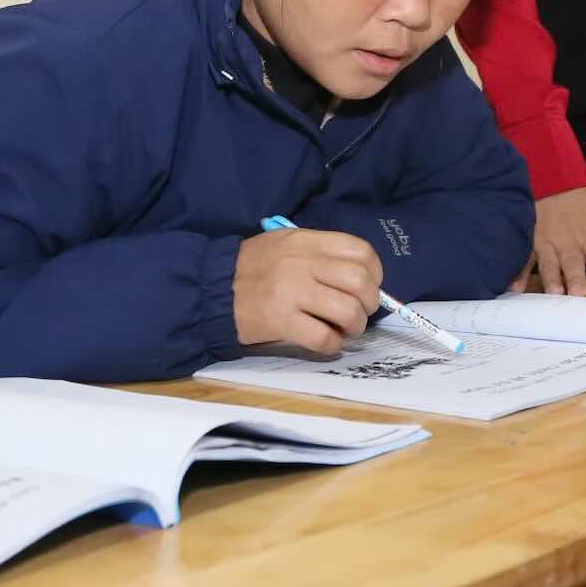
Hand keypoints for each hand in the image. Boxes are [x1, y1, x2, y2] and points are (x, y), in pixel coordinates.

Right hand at [233, 228, 381, 354]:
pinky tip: (325, 342)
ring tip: (343, 329)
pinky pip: (324, 337)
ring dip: (355, 326)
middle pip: (360, 281)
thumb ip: (319, 253)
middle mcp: (301, 263)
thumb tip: (361, 277)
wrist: (211, 289)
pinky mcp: (280, 321)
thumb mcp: (284, 245)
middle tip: (358, 312)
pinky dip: (333, 344)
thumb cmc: (252, 268)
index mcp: (305, 241)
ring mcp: (291, 292)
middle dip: (368, 303)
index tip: (367, 286)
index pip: (359, 250)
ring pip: (348, 310)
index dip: (374, 272)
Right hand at [510, 185, 585, 295]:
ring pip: (548, 261)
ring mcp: (546, 240)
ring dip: (550, 277)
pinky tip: (516, 286)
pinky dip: (519, 271)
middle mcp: (568, 241)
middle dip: (575, 277)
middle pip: (572, 261)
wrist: (553, 180)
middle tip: (578, 293)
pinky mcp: (529, 239)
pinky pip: (524, 257)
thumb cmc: (582, 205)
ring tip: (553, 292)